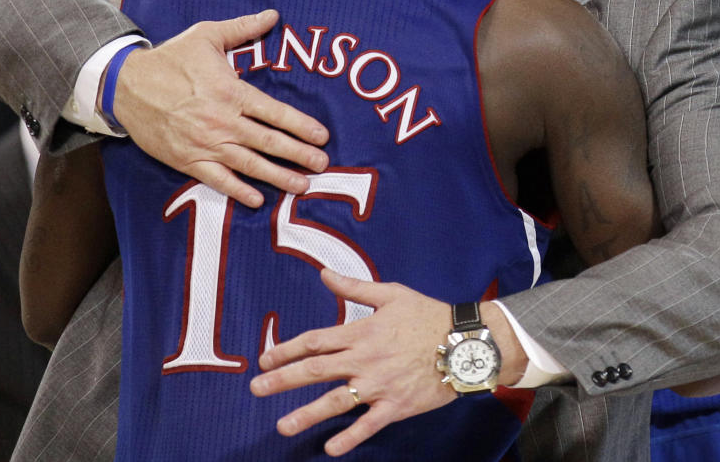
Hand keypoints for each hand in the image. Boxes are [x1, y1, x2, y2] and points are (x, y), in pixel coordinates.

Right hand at [112, 10, 328, 206]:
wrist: (125, 85)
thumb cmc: (169, 59)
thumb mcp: (206, 35)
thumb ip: (242, 28)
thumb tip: (273, 15)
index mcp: (231, 92)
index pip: (275, 112)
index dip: (301, 125)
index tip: (322, 136)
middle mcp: (222, 121)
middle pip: (269, 142)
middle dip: (299, 154)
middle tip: (322, 165)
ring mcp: (205, 144)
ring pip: (249, 165)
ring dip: (278, 177)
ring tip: (302, 186)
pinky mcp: (188, 160)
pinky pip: (218, 180)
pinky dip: (239, 191)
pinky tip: (258, 200)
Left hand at [250, 270, 454, 456]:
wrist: (463, 343)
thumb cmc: (427, 314)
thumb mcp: (390, 294)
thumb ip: (353, 287)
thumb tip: (324, 274)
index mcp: (360, 332)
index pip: (315, 341)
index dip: (287, 349)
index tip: (265, 359)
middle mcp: (364, 359)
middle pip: (315, 371)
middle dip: (282, 380)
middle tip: (256, 389)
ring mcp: (379, 385)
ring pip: (335, 402)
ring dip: (307, 414)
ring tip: (282, 426)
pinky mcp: (396, 406)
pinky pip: (368, 425)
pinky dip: (349, 438)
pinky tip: (330, 449)